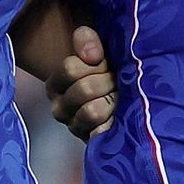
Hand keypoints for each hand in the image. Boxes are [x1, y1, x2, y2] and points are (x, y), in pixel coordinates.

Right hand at [43, 24, 117, 140]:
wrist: (128, 98)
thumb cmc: (110, 71)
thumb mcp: (98, 50)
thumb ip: (88, 41)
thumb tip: (92, 55)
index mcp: (55, 85)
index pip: (70, 68)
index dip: (96, 63)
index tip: (106, 63)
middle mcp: (59, 108)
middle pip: (84, 89)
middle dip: (108, 81)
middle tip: (118, 81)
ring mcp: (75, 128)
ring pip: (92, 112)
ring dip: (113, 101)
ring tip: (120, 97)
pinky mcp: (91, 143)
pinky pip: (100, 134)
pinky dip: (113, 123)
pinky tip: (121, 115)